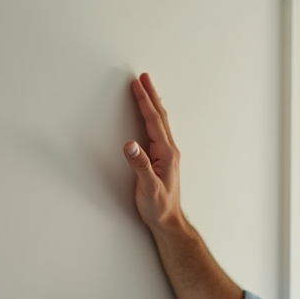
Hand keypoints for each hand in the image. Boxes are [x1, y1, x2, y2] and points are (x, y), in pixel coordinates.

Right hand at [124, 72, 181, 230]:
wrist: (168, 221)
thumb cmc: (159, 206)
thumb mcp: (148, 187)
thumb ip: (139, 166)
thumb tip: (130, 145)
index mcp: (166, 154)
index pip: (154, 121)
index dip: (145, 102)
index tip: (137, 84)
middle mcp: (169, 151)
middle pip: (160, 117)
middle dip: (151, 96)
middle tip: (144, 77)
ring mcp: (167, 155)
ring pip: (160, 123)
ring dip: (153, 104)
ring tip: (147, 90)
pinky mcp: (162, 160)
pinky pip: (158, 131)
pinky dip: (153, 118)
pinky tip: (152, 117)